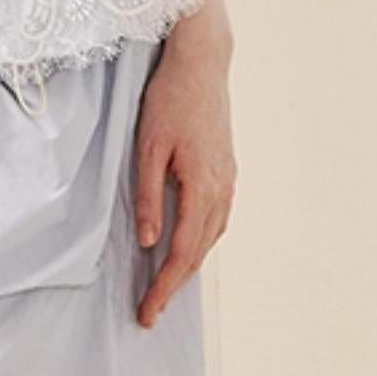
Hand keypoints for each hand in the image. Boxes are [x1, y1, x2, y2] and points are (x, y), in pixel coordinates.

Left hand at [131, 23, 235, 326]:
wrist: (202, 63)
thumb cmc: (169, 100)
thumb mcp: (147, 148)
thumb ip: (148, 197)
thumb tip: (148, 242)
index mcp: (202, 186)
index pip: (181, 251)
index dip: (163, 286)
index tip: (148, 312)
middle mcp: (222, 188)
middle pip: (199, 251)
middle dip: (174, 285)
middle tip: (151, 311)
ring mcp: (229, 179)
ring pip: (211, 237)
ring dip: (189, 266)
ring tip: (166, 287)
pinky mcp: (228, 170)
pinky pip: (218, 219)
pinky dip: (202, 241)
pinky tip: (189, 246)